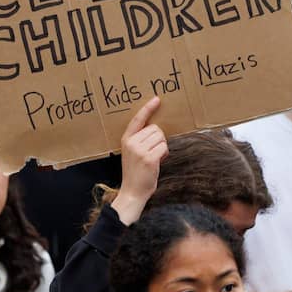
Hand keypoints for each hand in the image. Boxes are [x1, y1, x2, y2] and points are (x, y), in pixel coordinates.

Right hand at [111, 98, 168, 225]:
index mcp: (126, 139)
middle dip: (159, 140)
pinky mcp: (149, 158)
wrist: (132, 192)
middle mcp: (131, 142)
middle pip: (156, 129)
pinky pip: (164, 147)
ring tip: (155, 158)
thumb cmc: (136, 173)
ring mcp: (139, 150)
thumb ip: (141, 141)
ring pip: (161, 138)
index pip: (137, 120)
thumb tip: (157, 130)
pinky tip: (158, 162)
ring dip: (162, 147)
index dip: (148, 109)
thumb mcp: (133, 153)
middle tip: (153, 153)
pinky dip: (165, 155)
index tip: (156, 99)